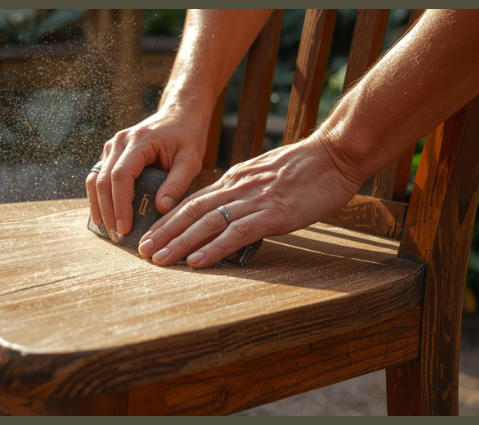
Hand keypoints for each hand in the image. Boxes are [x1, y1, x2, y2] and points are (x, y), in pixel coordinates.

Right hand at [86, 103, 209, 242]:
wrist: (180, 112)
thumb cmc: (187, 135)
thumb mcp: (191, 159)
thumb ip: (177, 183)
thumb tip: (161, 208)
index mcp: (139, 141)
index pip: (121, 175)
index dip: (120, 204)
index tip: (125, 227)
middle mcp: (120, 142)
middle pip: (103, 179)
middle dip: (107, 210)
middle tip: (116, 235)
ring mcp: (113, 146)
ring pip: (95, 178)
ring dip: (99, 205)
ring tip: (108, 229)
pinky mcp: (112, 153)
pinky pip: (99, 176)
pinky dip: (99, 197)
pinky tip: (105, 215)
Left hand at [136, 135, 362, 267]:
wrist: (336, 154)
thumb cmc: (307, 168)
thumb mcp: (266, 176)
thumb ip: (246, 191)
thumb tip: (230, 210)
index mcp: (235, 180)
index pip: (193, 202)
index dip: (169, 220)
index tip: (150, 236)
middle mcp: (237, 188)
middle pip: (191, 212)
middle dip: (164, 233)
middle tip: (142, 252)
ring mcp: (254, 201)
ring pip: (207, 223)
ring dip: (179, 243)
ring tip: (159, 260)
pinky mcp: (273, 214)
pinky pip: (236, 233)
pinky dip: (214, 248)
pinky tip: (197, 261)